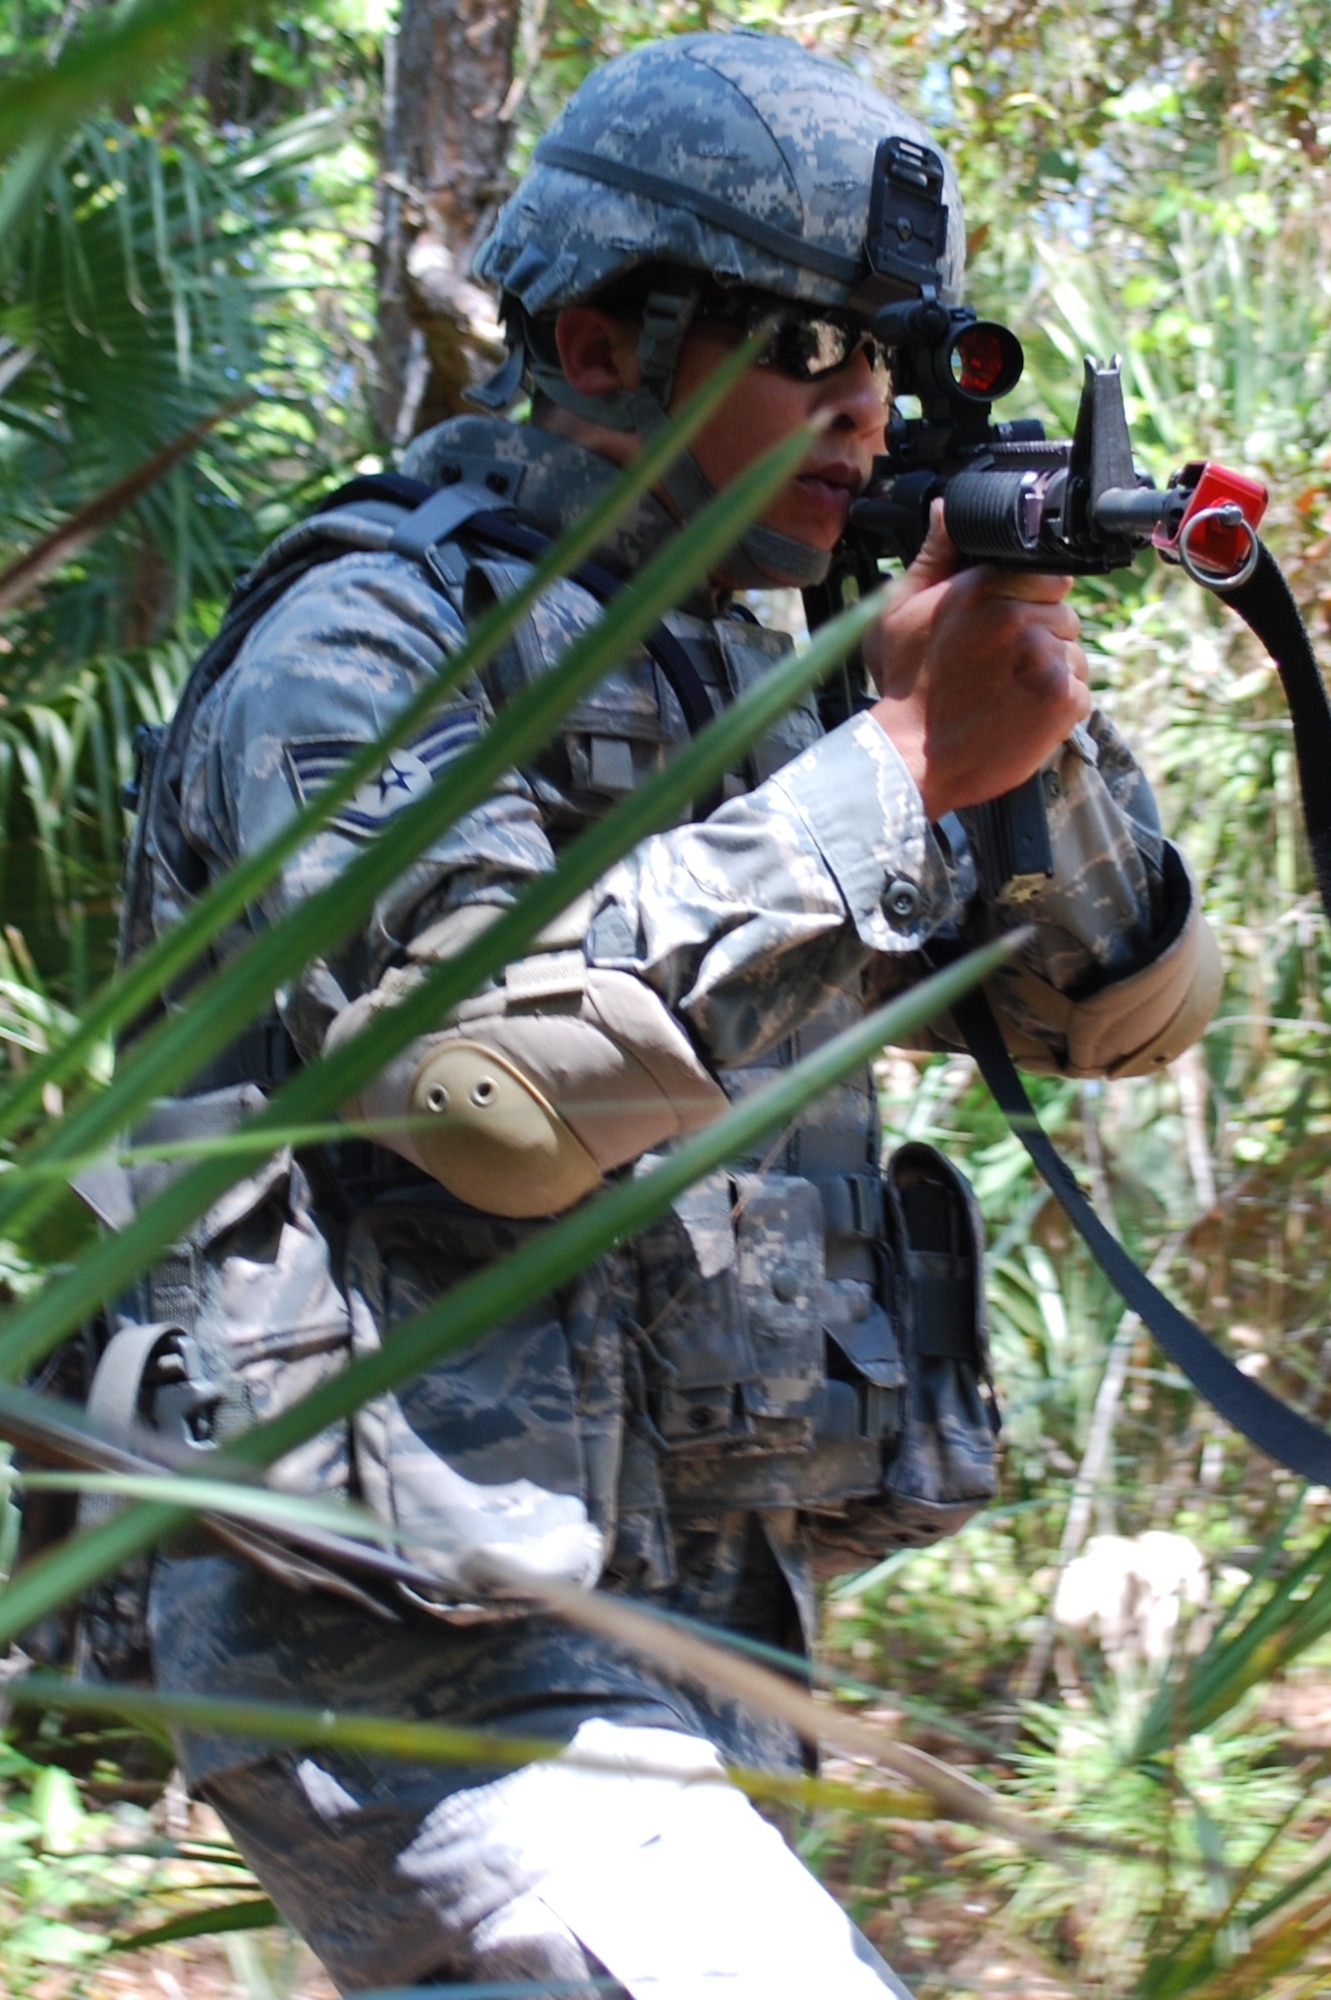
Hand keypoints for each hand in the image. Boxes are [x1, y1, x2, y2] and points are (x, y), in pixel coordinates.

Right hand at [863, 501, 1091, 821]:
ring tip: (1009, 693)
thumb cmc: (906, 687)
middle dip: (1041, 637)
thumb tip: (949, 509)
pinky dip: (1059, 706)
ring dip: (1052, 671)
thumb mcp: (902, 611)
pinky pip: (1081, 691)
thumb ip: (935, 555)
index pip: (1049, 576)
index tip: (1003, 630)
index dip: (1030, 602)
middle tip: (1000, 667)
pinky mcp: (1062, 701)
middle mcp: (1019, 618)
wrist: (912, 758)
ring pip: (1075, 653)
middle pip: (1065, 615)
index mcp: (985, 588)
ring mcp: (1045, 660)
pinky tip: (1022, 714)